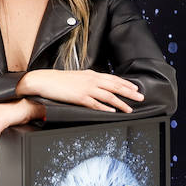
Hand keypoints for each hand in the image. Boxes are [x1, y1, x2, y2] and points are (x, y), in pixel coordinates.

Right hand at [17, 69, 143, 112]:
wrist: (45, 80)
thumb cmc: (60, 80)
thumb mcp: (78, 77)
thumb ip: (90, 80)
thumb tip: (100, 85)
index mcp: (91, 74)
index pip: (113, 78)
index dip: (126, 84)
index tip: (135, 88)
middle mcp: (91, 80)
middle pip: (115, 86)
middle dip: (129, 92)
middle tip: (140, 97)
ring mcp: (86, 88)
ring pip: (108, 96)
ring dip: (121, 102)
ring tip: (130, 108)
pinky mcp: (79, 97)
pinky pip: (95, 103)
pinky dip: (105, 107)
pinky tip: (112, 111)